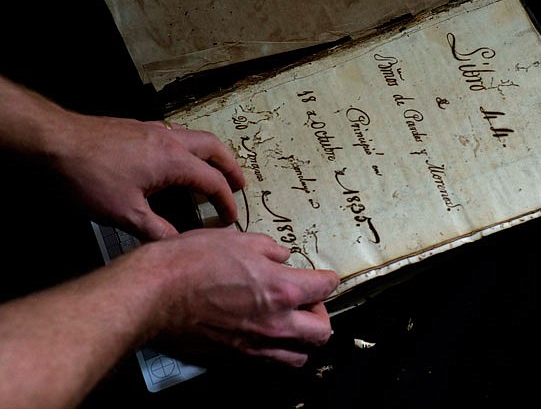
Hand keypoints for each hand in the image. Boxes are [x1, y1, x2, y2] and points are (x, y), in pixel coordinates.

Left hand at [51, 113, 244, 239]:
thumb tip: (179, 248)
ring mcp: (152, 131)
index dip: (226, 203)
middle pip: (214, 149)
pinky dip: (189, 148)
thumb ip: (157, 231)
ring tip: (214, 171)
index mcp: (174, 161)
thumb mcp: (125, 213)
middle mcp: (169, 141)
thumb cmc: (89, 176)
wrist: (53, 142)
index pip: (212, 183)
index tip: (230, 219)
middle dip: (230, 167)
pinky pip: (175, 135)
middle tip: (239, 184)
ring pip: (195, 137)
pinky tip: (175, 160)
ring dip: (211, 155)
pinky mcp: (136, 129)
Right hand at [142, 228, 339, 366]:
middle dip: (321, 314)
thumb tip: (282, 256)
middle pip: (322, 332)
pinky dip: (275, 351)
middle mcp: (275, 323)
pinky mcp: (233, 359)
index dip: (326, 278)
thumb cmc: (190, 262)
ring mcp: (254, 346)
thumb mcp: (236, 239)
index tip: (321, 276)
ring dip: (302, 339)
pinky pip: (268, 362)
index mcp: (281, 289)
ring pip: (299, 356)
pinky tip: (262, 334)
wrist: (151, 295)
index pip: (325, 287)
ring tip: (289, 322)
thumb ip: (268, 249)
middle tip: (306, 301)